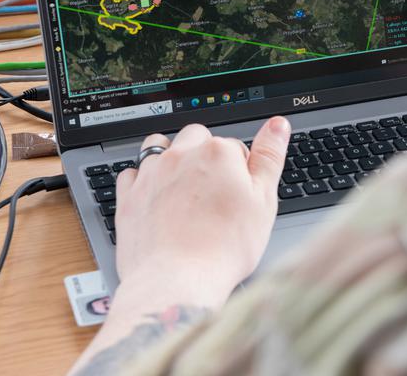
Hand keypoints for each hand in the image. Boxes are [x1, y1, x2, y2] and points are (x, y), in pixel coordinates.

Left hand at [113, 117, 290, 307]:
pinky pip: (132, 173)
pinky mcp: (129, 197)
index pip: (234, 146)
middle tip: (214, 192)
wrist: (177, 282)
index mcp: (218, 153)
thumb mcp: (264, 201)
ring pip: (160, 146)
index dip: (241, 169)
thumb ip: (270, 157)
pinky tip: (156, 198)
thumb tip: (277, 125)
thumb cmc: (224, 247)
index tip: (240, 193)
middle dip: (205, 155)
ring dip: (171, 158)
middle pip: (197, 138)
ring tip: (184, 188)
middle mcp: (181, 155)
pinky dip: (143, 179)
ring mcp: (151, 174)